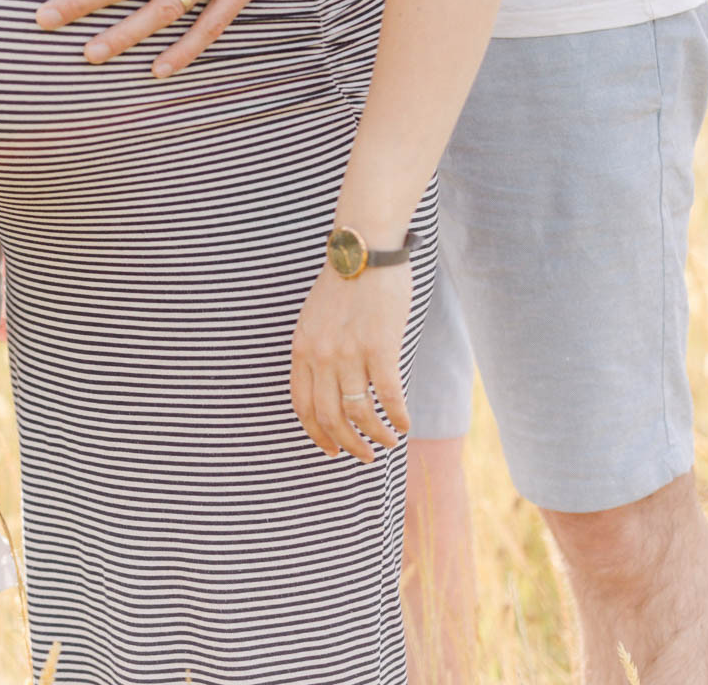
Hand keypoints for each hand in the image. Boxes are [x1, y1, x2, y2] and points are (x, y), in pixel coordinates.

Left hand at [288, 264, 411, 461]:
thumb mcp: (314, 319)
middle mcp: (320, 355)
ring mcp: (348, 353)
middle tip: (364, 457)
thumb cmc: (343, 284)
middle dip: (348, 444)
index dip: (317, 434)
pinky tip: (405, 423)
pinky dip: (397, 416)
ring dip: (376, 435)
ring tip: (389, 442)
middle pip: (330, 417)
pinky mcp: (379, 347)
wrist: (364, 251)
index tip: (331, 450)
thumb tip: (327, 384)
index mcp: (302, 349)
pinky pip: (387, 395)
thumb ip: (316, 350)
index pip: (303, 406)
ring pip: (359, 412)